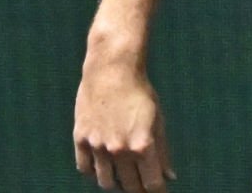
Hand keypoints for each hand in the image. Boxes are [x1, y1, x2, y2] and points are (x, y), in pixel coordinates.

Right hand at [74, 61, 174, 191]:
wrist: (112, 70)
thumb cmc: (139, 93)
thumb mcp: (158, 120)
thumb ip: (163, 152)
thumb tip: (170, 177)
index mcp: (143, 145)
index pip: (152, 184)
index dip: (157, 191)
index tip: (159, 191)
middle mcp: (119, 150)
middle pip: (130, 186)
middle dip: (139, 190)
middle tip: (142, 187)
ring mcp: (98, 146)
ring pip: (106, 183)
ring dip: (116, 184)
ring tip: (124, 177)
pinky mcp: (81, 139)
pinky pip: (85, 169)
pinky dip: (95, 173)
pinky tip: (104, 167)